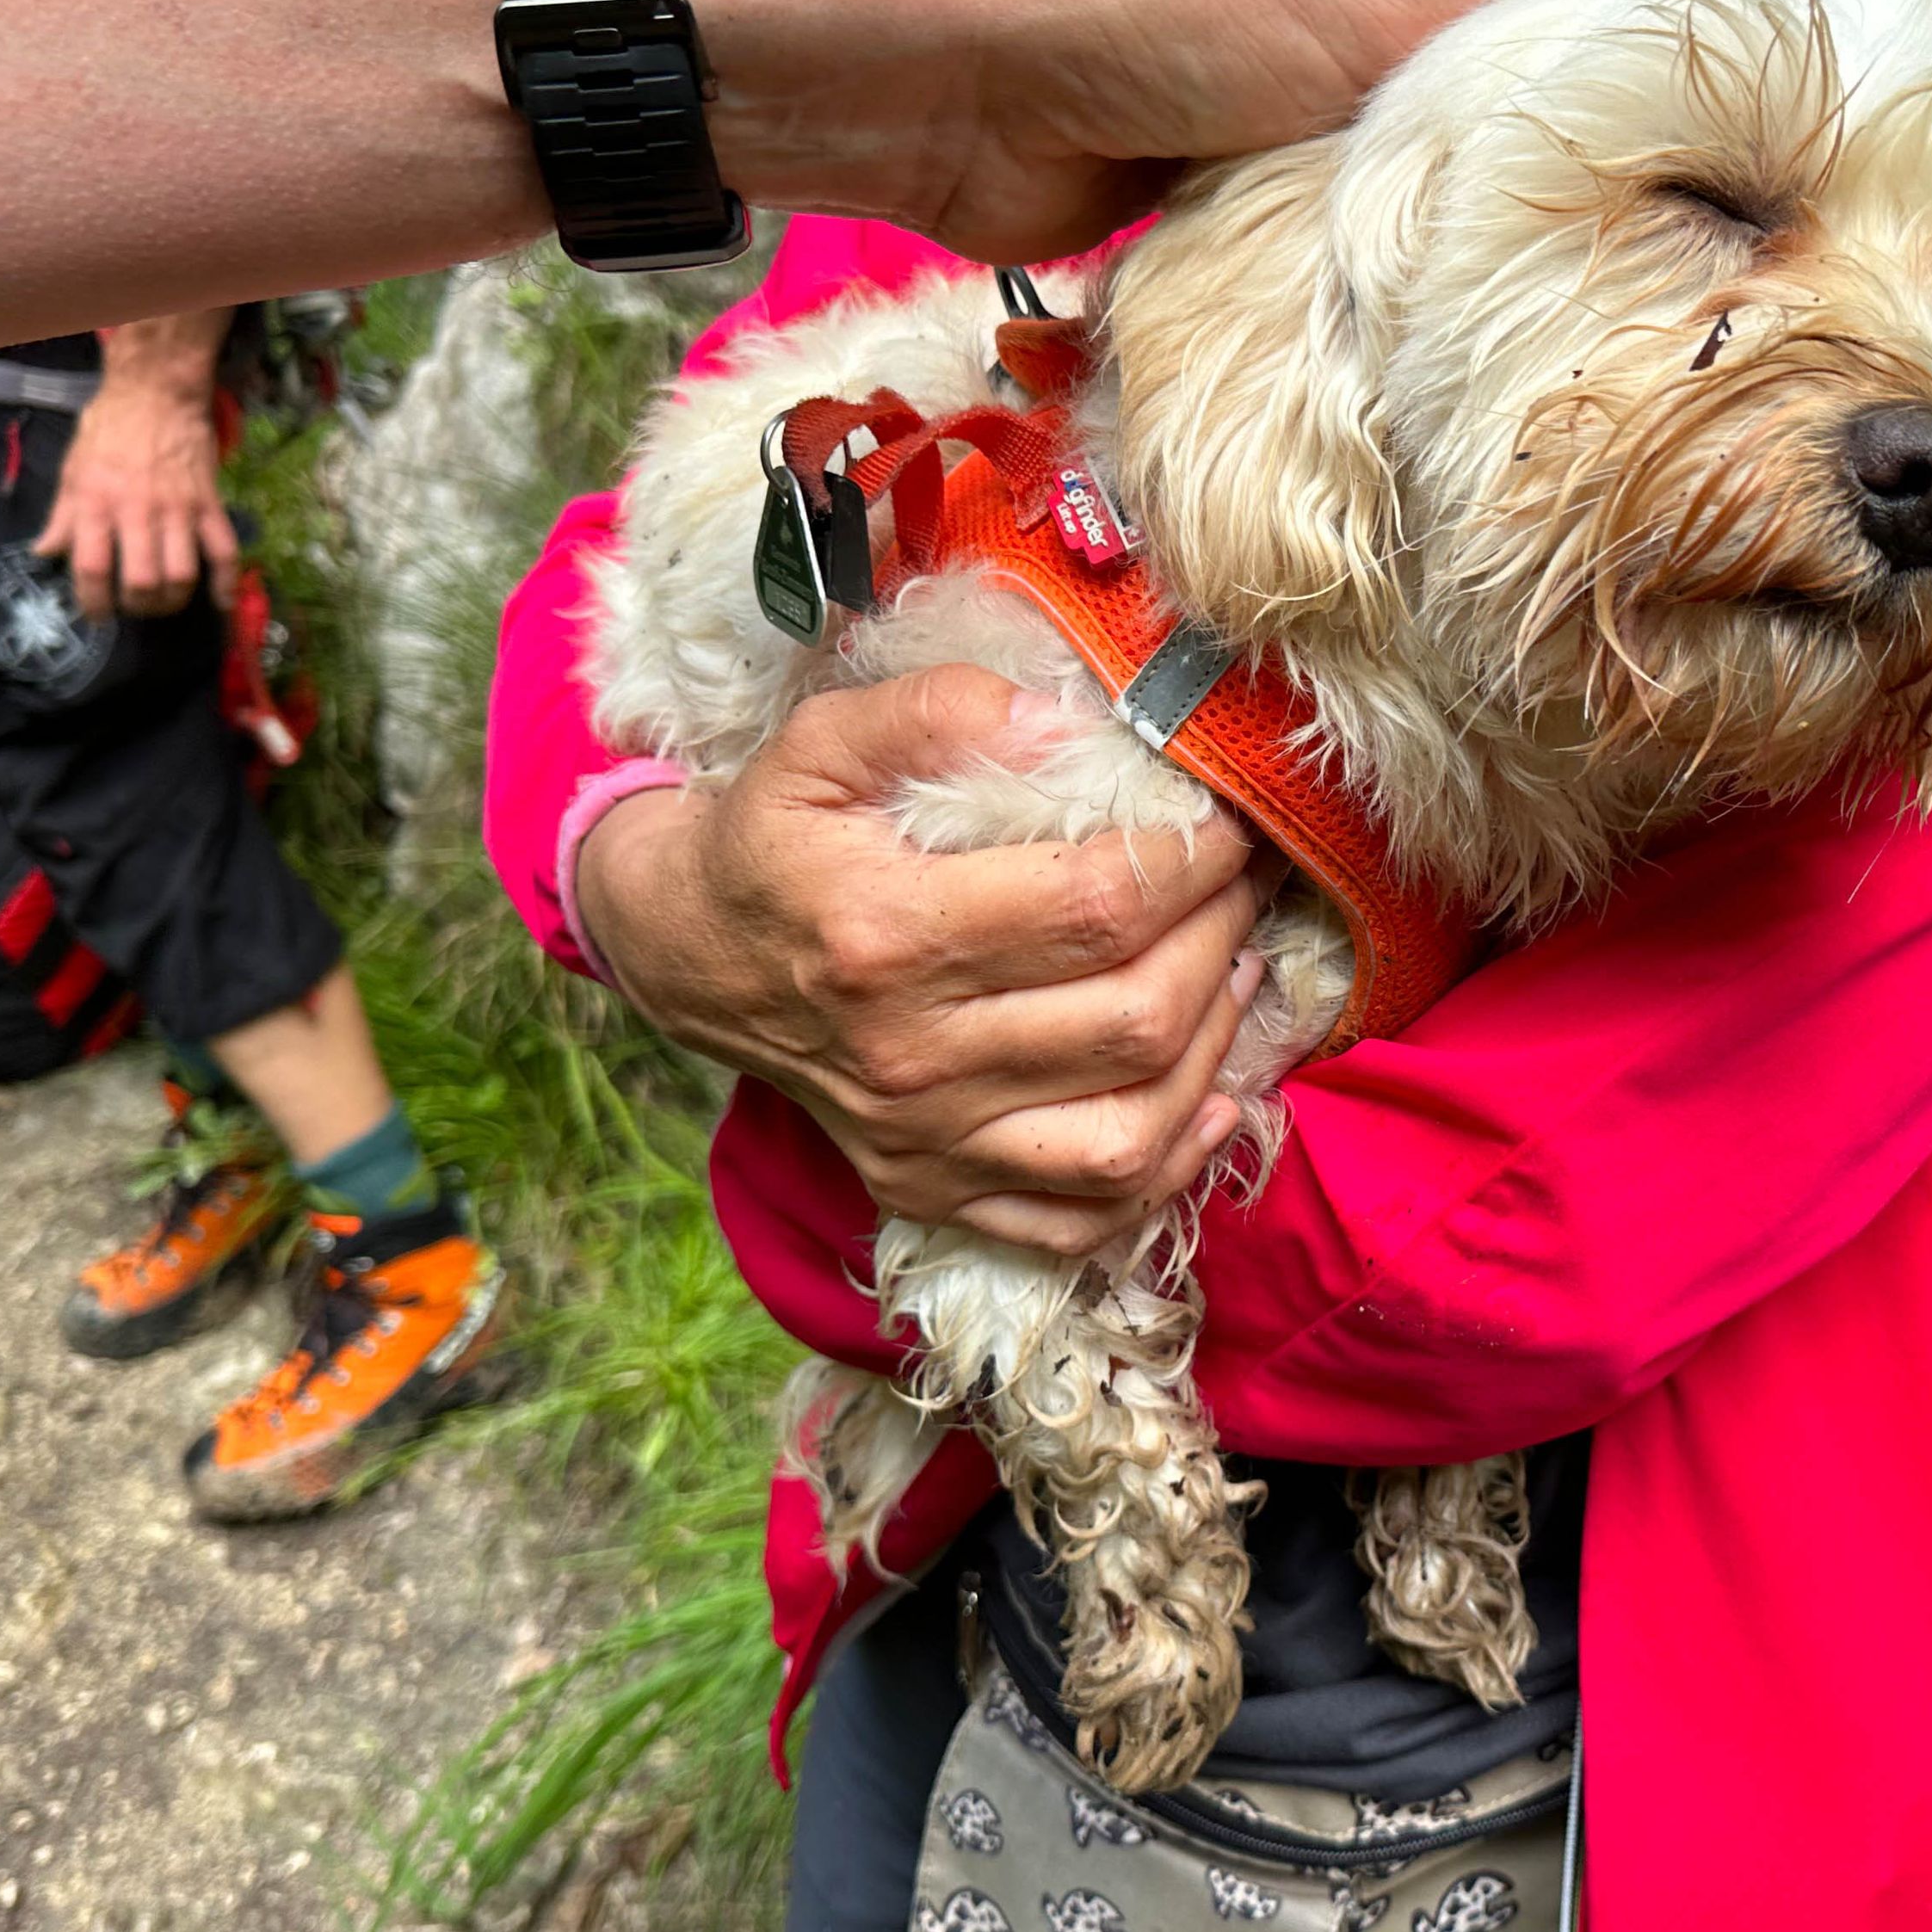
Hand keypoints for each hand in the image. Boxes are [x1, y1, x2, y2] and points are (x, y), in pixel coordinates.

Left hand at [32, 311, 235, 620]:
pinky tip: (219, 601)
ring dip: (174, 599)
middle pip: (142, 581)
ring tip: (165, 600)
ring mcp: (178, 509)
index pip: (93, 569)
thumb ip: (62, 517)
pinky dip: (225, 583)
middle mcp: (137, 511)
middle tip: (134, 606)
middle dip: (138, 606)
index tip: (96, 615)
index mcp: (97, 502)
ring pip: (182, 574)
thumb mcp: (73, 469)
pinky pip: (224, 551)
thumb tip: (45, 554)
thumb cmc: (108, 430)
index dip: (93, 603)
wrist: (156, 394)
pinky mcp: (209, 504)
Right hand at [575, 666, 1274, 1255]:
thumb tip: (1066, 724)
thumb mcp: (821, 740)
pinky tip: (1206, 1100)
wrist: (684, 953)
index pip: (1098, 906)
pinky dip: (1168, 1170)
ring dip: (1217, 1048)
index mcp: (887, 937)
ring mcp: (925, 1142)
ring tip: (1238, 968)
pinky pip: (1083, 1219)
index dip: (1194, 861)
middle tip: (1247, 881)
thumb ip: (939, 712)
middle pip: (1133, 1018)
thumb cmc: (772, 836)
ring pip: (1130, 1131)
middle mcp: (911, 1058)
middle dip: (1223, 939)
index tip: (1228, 819)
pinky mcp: (932, 1192)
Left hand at [687, 0, 1630, 264]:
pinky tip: (1377, 314)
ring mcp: (1291, 72)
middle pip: (1506, 81)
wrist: (940, 71)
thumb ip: (1541, 16)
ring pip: (1420, 169)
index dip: (1630, 47)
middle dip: (1530, 161)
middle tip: (1588, 250)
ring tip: (1481, 292)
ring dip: (1430, 230)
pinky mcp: (1231, 169)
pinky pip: (1331, 229)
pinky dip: (1346, 268)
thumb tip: (1688, 30)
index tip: (1679, 148)